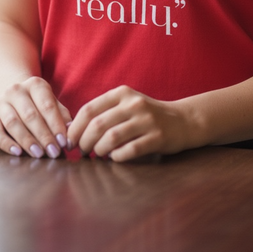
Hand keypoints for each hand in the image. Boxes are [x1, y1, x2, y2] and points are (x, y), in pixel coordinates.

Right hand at [0, 76, 71, 158]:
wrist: (14, 94)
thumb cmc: (38, 102)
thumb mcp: (52, 102)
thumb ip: (62, 115)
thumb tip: (70, 131)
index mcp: (35, 84)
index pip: (47, 105)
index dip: (56, 125)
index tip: (63, 142)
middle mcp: (16, 90)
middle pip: (30, 115)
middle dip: (43, 136)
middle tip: (53, 152)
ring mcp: (1, 103)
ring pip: (12, 123)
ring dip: (26, 140)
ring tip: (38, 154)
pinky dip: (5, 143)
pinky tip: (17, 152)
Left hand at [67, 85, 191, 161]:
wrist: (182, 120)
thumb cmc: (146, 116)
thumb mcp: (126, 105)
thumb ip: (103, 113)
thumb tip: (72, 131)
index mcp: (122, 93)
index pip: (89, 109)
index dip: (75, 127)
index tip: (70, 141)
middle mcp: (134, 104)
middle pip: (97, 125)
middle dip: (84, 142)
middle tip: (82, 152)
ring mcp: (147, 120)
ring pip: (111, 138)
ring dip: (99, 151)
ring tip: (97, 155)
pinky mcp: (157, 137)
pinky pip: (129, 150)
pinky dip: (117, 157)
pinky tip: (115, 158)